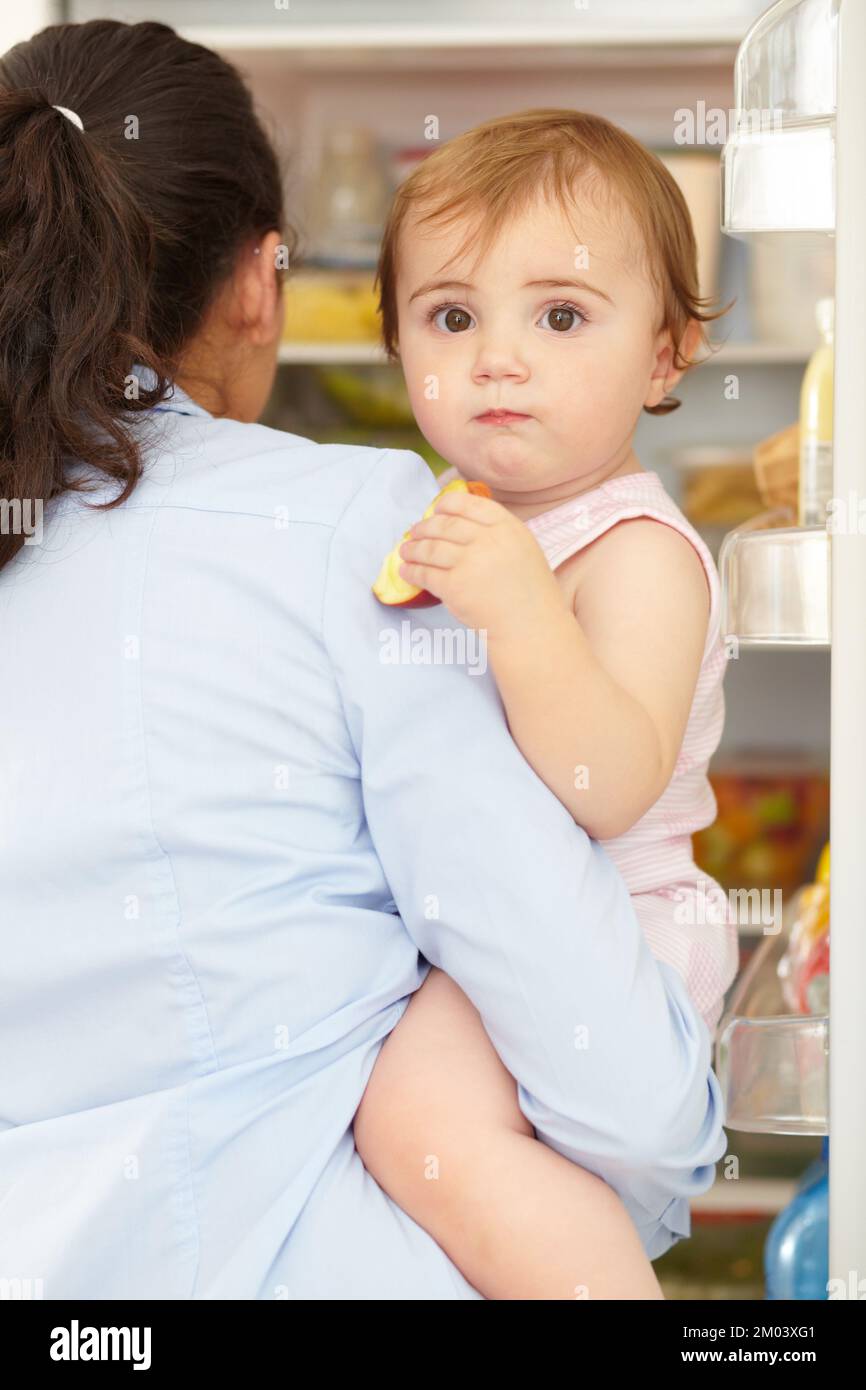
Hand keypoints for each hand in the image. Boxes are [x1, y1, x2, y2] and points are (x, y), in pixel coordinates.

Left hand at [397, 487, 569, 641]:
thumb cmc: (529, 592)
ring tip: (406, 551)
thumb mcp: (523, 549)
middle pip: (445, 525)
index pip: (468, 504)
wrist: (531, 627)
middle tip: (414, 532)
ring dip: (413, 549)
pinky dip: (412, 572)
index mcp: (507, 527)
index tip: (436, 509)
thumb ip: (496, 533)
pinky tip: (406, 571)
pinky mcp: (454, 586)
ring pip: (430, 548)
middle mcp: (488, 540)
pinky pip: (425, 574)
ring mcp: (470, 563)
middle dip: (424, 527)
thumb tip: (459, 522)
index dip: (447, 505)